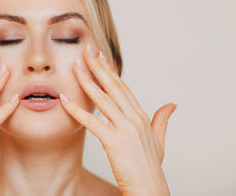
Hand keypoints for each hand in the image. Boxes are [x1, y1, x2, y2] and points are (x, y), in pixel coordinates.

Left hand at [59, 44, 175, 195]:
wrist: (150, 188)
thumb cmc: (151, 167)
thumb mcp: (159, 140)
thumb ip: (162, 120)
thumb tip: (171, 105)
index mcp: (141, 116)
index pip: (123, 88)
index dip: (110, 71)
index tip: (100, 57)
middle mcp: (134, 118)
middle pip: (113, 87)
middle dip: (98, 67)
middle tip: (86, 51)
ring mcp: (125, 129)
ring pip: (102, 99)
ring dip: (87, 81)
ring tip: (75, 66)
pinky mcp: (114, 141)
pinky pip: (91, 121)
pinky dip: (76, 109)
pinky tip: (64, 98)